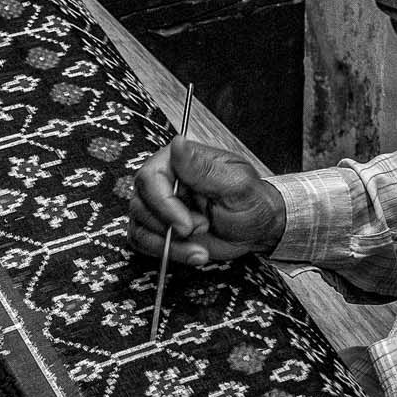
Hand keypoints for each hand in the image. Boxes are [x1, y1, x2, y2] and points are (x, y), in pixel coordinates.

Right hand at [126, 140, 286, 267]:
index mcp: (179, 161)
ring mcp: (158, 206)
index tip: (186, 224)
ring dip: (170, 244)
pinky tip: (192, 253)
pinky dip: (166, 253)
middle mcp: (164, 182)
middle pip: (140, 204)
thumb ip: (203, 167)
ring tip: (199, 245)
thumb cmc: (251, 202)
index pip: (149, 177)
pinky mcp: (158, 228)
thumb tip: (178, 143)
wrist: (256, 230)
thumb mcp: (235, 184)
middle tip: (200, 229)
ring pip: (139, 226)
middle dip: (168, 226)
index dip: (164, 205)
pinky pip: (142, 242)